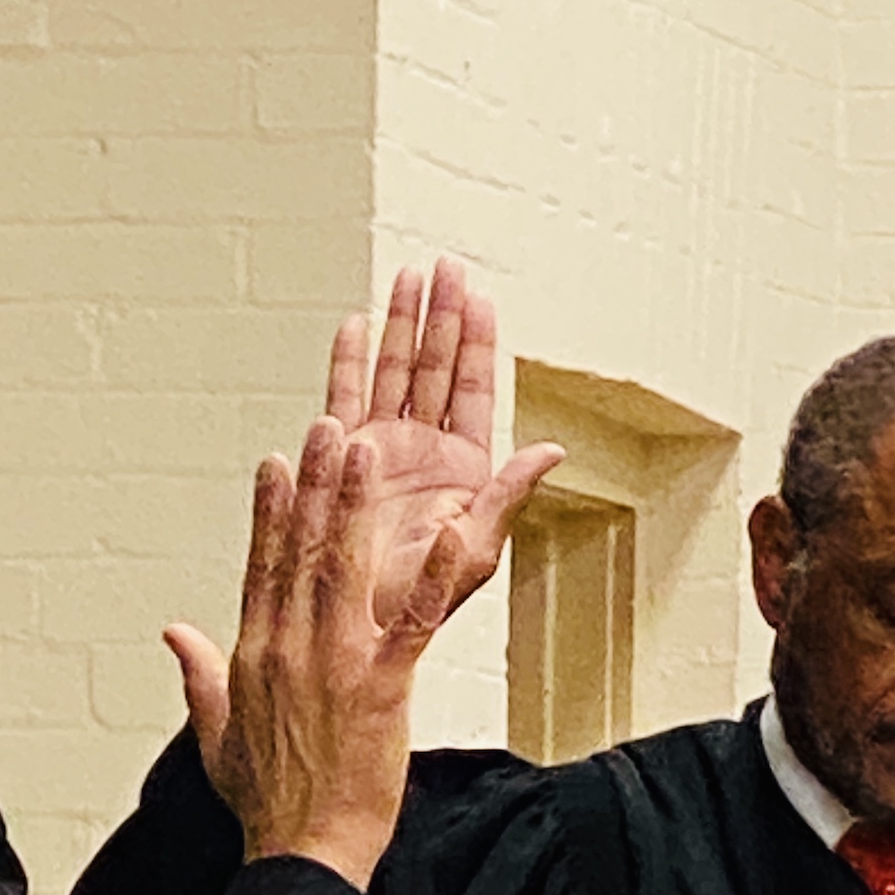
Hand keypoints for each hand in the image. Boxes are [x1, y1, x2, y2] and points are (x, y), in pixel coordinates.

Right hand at [164, 417, 463, 889]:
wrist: (301, 855)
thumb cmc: (266, 803)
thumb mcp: (215, 735)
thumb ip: (199, 675)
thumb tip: (172, 632)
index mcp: (254, 656)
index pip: (261, 567)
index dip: (268, 512)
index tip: (274, 463)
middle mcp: (289, 648)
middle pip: (300, 551)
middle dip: (314, 484)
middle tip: (325, 427)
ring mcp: (334, 664)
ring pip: (344, 568)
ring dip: (353, 504)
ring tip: (363, 448)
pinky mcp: (381, 687)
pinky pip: (411, 622)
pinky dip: (429, 576)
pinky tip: (450, 534)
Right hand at [326, 257, 563, 630]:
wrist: (353, 628)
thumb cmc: (416, 606)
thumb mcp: (473, 554)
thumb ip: (508, 495)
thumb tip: (553, 449)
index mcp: (461, 471)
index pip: (471, 391)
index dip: (476, 343)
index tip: (481, 297)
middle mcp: (422, 453)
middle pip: (433, 369)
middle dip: (440, 316)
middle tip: (444, 266)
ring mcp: (380, 452)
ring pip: (393, 374)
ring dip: (400, 325)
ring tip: (407, 277)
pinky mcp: (341, 460)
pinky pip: (345, 399)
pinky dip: (350, 362)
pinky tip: (357, 325)